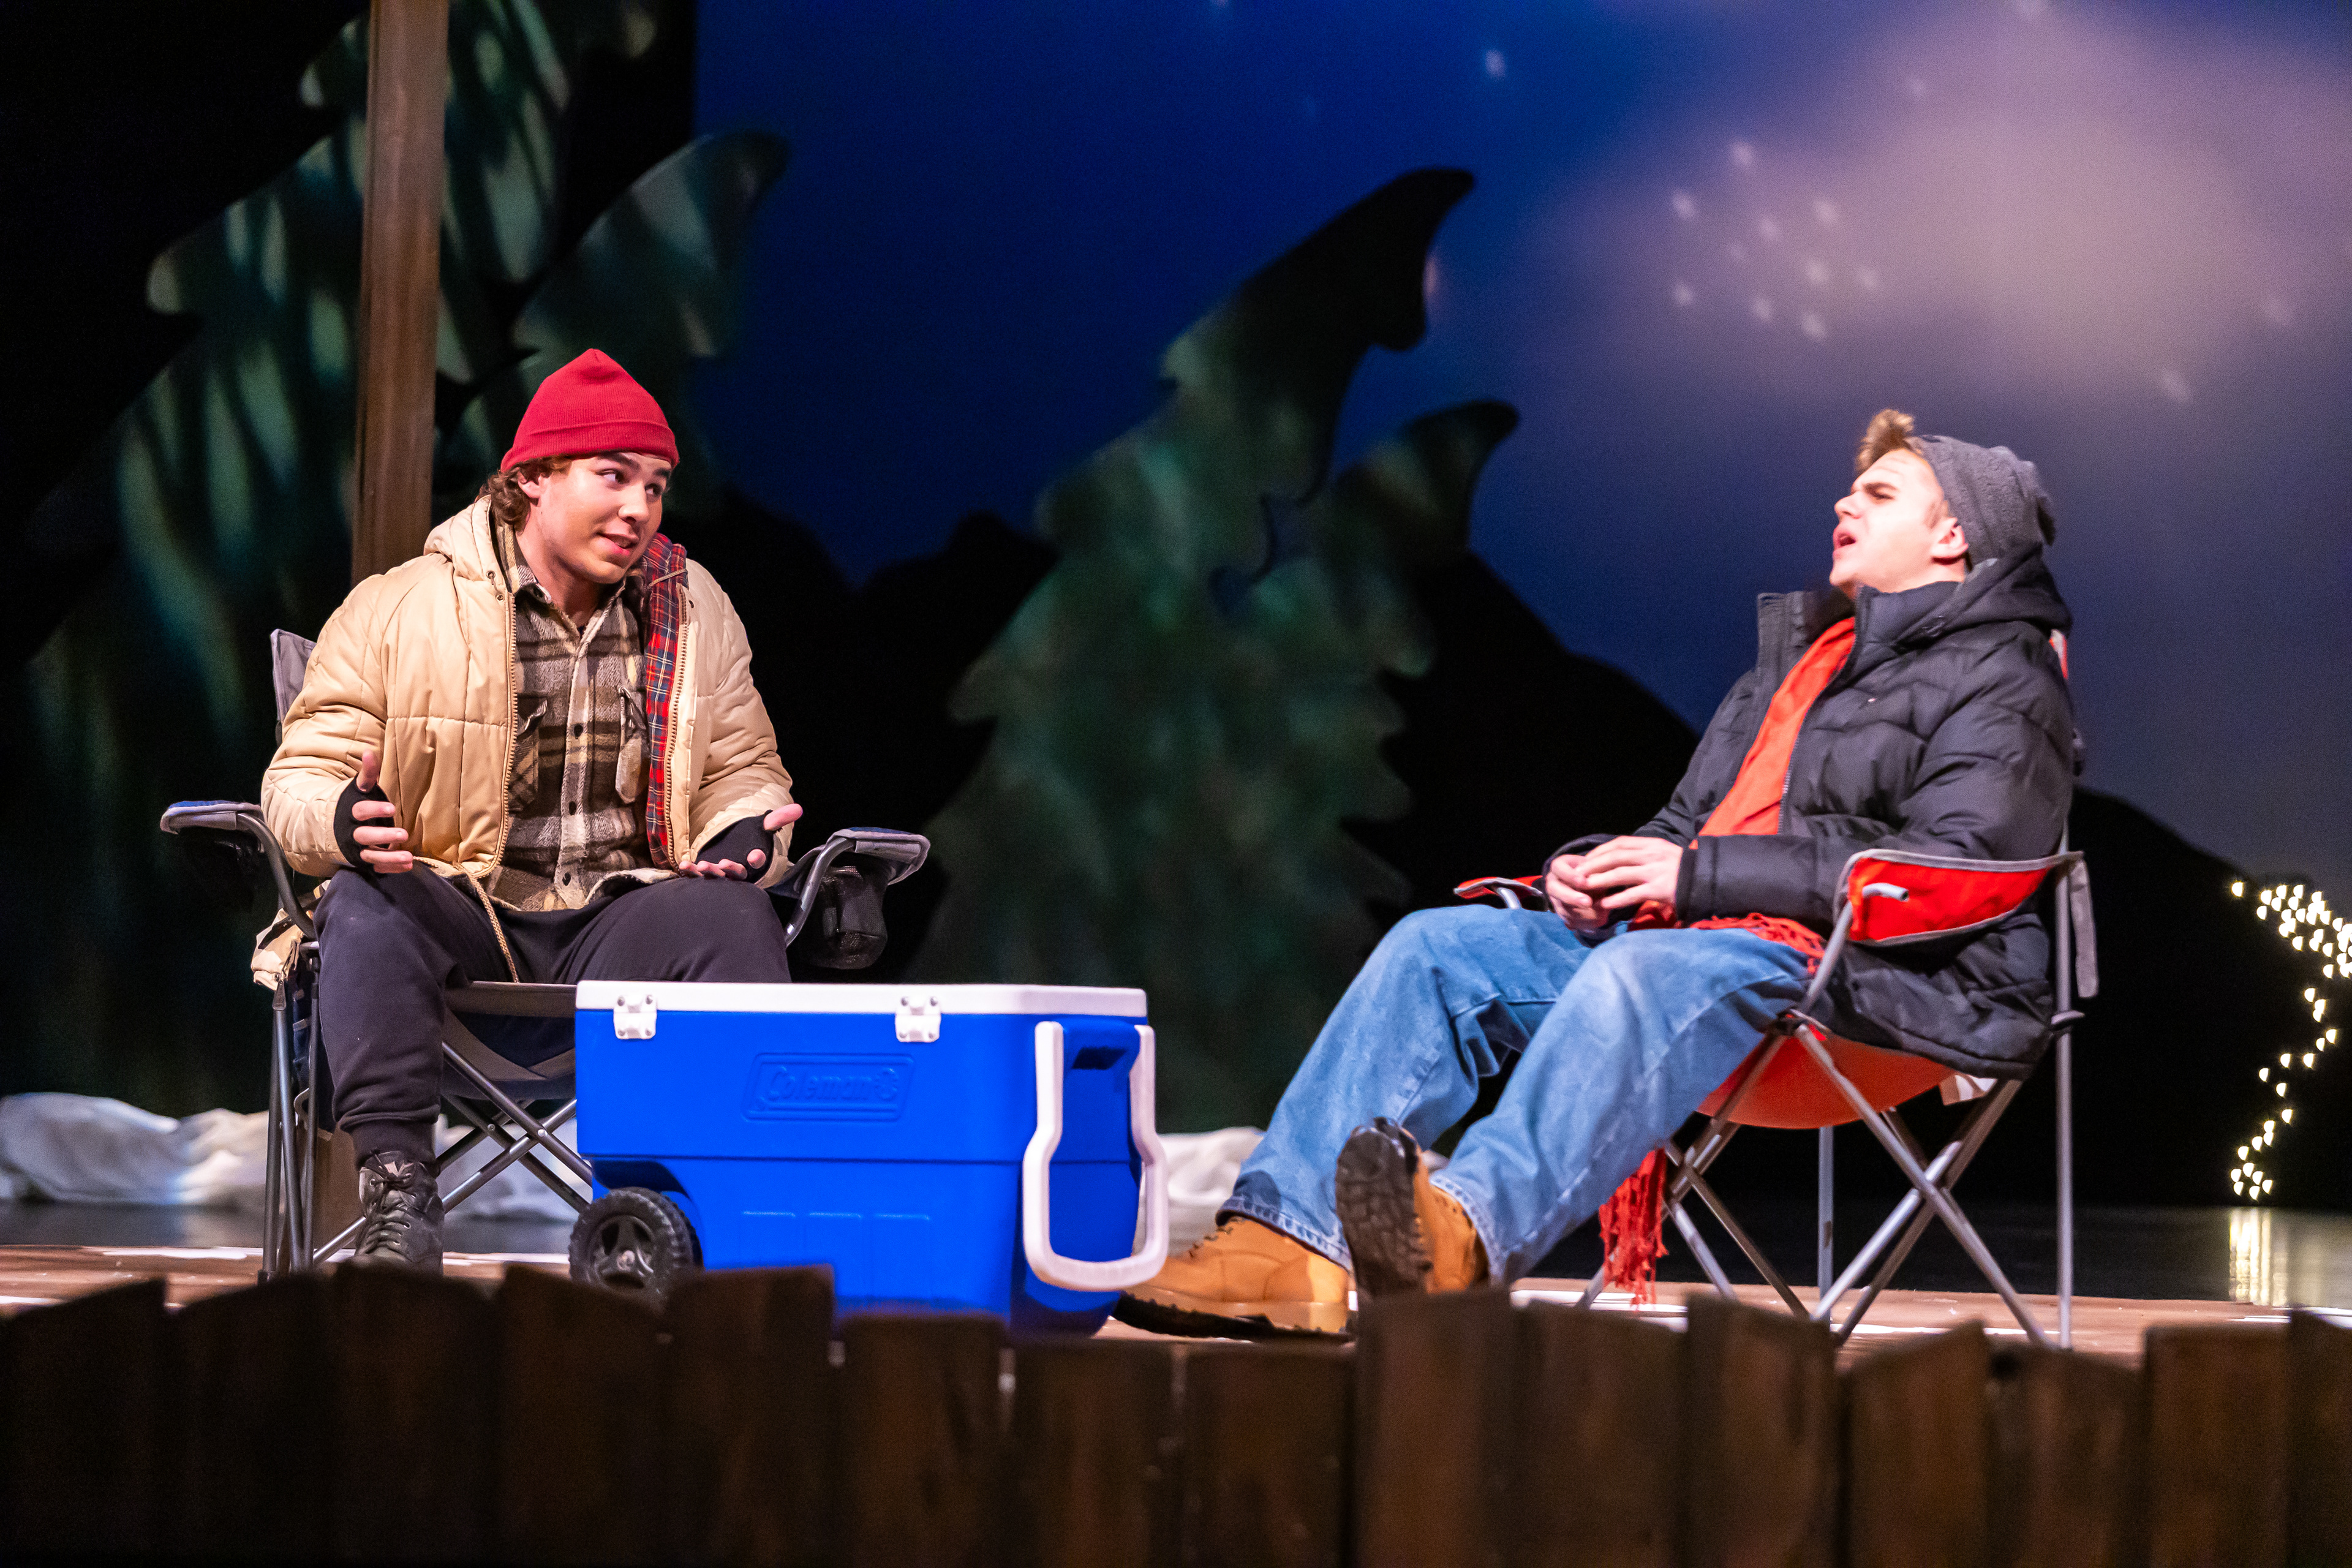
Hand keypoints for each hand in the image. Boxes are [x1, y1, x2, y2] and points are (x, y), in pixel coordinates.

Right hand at [350, 748, 412, 873]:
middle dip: (382, 836)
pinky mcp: (361, 861)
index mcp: (351, 812)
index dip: (374, 810)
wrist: (332, 828)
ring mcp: (356, 849)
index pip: (361, 811)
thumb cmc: (352, 805)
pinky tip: (408, 866)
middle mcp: (351, 832)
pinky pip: (376, 867)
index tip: (391, 808)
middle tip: (402, 834)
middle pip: (364, 836)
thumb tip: (369, 752)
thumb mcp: (359, 789)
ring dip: (389, 857)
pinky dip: (391, 868)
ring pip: (370, 856)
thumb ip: (367, 774)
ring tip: (408, 857)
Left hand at [678, 802, 802, 878]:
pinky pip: (698, 877)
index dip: (757, 859)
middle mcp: (739, 872)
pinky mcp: (706, 875)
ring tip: (704, 865)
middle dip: (732, 870)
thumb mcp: (762, 827)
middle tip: (725, 863)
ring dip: (711, 872)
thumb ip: (778, 819)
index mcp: (753, 861)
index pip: (758, 861)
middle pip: (737, 874)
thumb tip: (798, 808)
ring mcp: (722, 876)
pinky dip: (691, 872)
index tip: (755, 855)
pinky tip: (685, 864)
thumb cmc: (748, 840)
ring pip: (718, 878)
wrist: (730, 849)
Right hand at [1544, 853, 1607, 929]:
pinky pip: (1570, 920)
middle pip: (1554, 890)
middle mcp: (1553, 883)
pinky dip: (1585, 922)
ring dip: (1581, 913)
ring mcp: (1556, 899)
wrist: (1592, 884)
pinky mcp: (1563, 913)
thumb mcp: (1595, 868)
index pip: (1558, 868)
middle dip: (1571, 897)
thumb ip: (1595, 874)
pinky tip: (1599, 919)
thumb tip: (1600, 883)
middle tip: (1588, 902)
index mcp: (1559, 867)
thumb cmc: (1594, 871)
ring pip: (1563, 908)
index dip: (1569, 876)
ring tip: (1600, 913)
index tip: (1583, 881)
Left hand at [1574, 835, 1683, 917]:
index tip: (1586, 859)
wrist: (1706, 880)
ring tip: (1585, 887)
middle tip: (1579, 873)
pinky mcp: (1659, 890)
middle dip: (1594, 864)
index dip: (1600, 850)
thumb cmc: (1682, 869)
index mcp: (1652, 844)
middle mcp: (1652, 855)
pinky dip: (1616, 899)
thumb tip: (1618, 858)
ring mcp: (1655, 872)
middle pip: (1616, 856)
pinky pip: (1632, 894)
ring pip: (1620, 874)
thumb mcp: (1663, 854)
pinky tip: (1605, 904)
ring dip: (1600, 880)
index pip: (1620, 843)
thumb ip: (1643, 854)